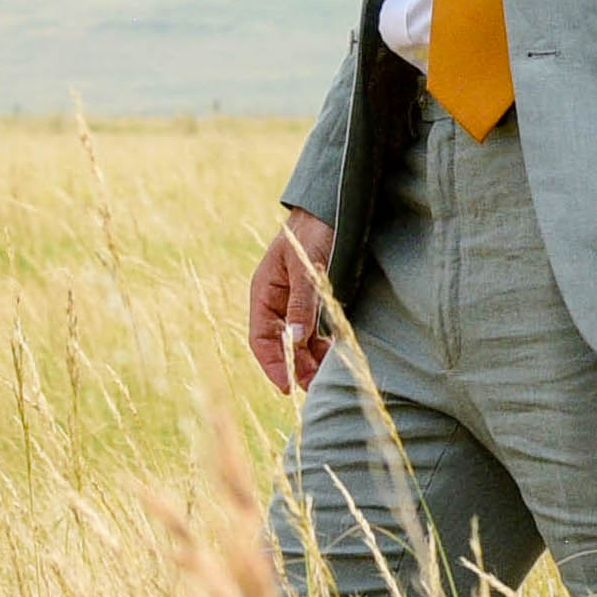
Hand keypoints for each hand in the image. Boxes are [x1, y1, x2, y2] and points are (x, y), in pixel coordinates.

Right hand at [245, 208, 336, 395]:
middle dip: (296, 366)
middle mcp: (277, 301)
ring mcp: (296, 301)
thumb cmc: (313, 233)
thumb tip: (296, 340)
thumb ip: (302, 303)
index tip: (287, 386)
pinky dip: (322, 343)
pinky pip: (314, 328)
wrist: (332, 208)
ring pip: (299, 339)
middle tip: (315, 388)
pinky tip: (334, 353)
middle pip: (281, 344)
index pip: (261, 339)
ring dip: (310, 359)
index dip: (273, 364)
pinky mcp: (315, 298)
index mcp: (264, 293)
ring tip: (327, 375)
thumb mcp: (306, 269)